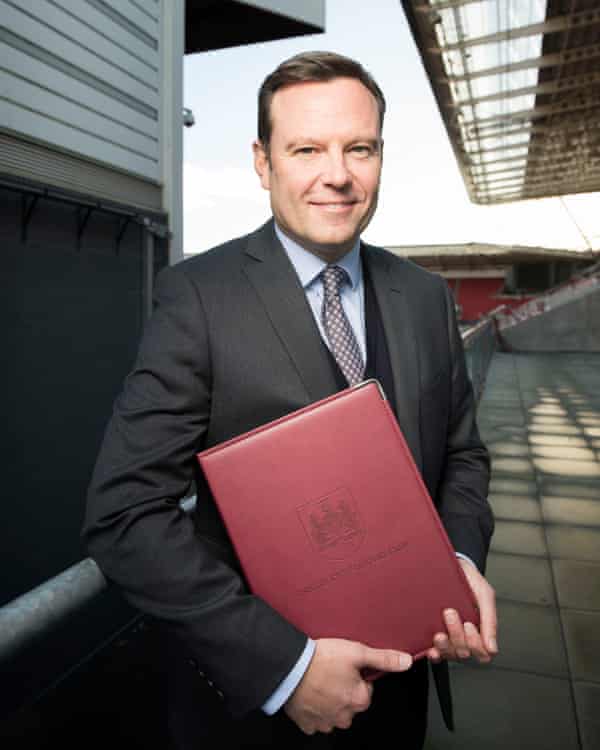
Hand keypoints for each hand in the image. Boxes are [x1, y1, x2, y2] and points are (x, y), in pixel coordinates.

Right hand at [283, 638, 411, 734]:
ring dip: (330, 701)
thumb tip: (406, 661)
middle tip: (331, 672)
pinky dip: (314, 708)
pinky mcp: (308, 724)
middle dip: (344, 690)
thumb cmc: (322, 659)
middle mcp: (345, 716)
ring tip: (320, 681)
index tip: (345, 667)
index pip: (366, 690)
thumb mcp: (357, 652)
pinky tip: (310, 693)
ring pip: (334, 713)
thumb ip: (383, 658)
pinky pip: (316, 720)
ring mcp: (325, 722)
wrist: (290, 668)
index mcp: (359, 699)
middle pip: (351, 703)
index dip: (357, 676)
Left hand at [427, 558, 497, 663]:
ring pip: (450, 654)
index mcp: (479, 631)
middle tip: (450, 613)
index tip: (469, 625)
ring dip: (445, 645)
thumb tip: (492, 648)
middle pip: (464, 653)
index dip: (475, 643)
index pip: (481, 653)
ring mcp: (449, 637)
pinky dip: (434, 653)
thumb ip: (490, 621)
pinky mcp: (433, 635)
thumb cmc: (470, 581)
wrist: (452, 565)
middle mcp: (464, 637)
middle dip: (457, 635)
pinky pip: (435, 653)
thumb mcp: (485, 596)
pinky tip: (431, 648)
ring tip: (439, 631)